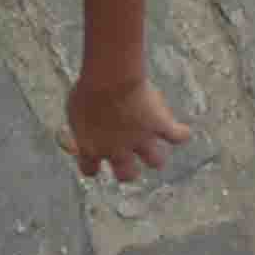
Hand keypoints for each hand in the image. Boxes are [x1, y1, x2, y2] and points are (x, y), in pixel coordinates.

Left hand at [65, 70, 192, 185]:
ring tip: (154, 143)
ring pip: (156, 161)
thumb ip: (78, 124)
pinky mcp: (160, 127)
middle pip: (127, 175)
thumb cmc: (88, 89)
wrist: (110, 80)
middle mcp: (118, 151)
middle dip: (129, 170)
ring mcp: (141, 140)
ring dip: (155, 154)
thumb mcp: (73, 108)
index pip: (90, 170)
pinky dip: (181, 134)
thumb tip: (76, 131)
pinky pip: (178, 136)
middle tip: (128, 160)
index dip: (92, 165)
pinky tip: (181, 131)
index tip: (93, 157)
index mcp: (92, 148)